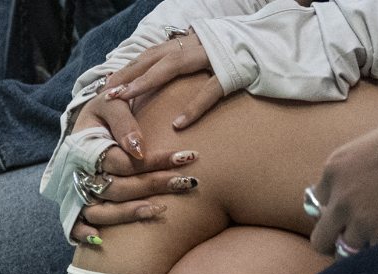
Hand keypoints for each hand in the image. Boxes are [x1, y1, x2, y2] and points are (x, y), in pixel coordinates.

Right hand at [66, 95, 201, 244]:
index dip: (153, 162)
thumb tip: (138, 149)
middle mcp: (80, 173)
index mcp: (85, 147)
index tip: (184, 157)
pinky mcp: (75, 204)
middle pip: (116, 189)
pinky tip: (100, 240)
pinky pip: (74, 225)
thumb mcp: (112, 103)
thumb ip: (124, 122)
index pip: (121, 162)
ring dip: (131, 213)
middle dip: (153, 185)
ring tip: (162, 209)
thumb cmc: (104, 109)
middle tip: (186, 181)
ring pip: (101, 211)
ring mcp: (77, 191)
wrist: (87, 119)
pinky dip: (83, 234)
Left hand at [101, 33, 224, 130]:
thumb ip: (182, 67)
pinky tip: (178, 124)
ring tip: (125, 100)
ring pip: (172, 68)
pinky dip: (194, 107)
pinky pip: (210, 91)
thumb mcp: (203, 59)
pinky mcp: (232, 73)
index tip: (106, 85)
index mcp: (187, 44)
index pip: (149, 55)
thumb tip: (158, 83)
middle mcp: (195, 46)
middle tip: (106, 93)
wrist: (272, 45)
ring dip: (146, 82)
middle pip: (152, 59)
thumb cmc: (235, 57)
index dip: (127, 69)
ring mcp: (212, 58)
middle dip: (127, 75)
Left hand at [307, 124, 377, 256]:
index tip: (343, 209)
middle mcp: (339, 201)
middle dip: (330, 242)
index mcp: (332, 173)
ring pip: (344, 253)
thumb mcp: (361, 148)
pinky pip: (371, 253)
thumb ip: (348, 172)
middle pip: (320, 240)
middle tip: (344, 240)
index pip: (317, 203)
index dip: (331, 208)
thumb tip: (346, 187)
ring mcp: (359, 220)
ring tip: (370, 242)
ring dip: (355, 249)